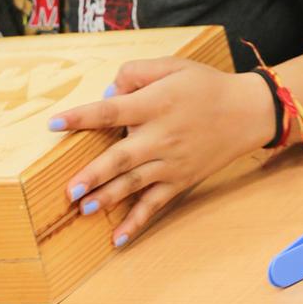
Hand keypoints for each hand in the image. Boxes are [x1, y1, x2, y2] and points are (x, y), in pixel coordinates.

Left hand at [49, 58, 273, 247]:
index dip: (81, 118)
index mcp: (155, 105)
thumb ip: (135, 73)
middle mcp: (161, 136)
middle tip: (69, 189)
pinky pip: (156, 203)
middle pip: (122, 157)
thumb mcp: (172, 65)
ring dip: (109, 197)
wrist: (248, 112)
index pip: (111, 112)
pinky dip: (137, 222)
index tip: (54, 124)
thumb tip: (107, 93)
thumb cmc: (204, 85)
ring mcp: (172, 162)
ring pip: (135, 183)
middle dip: (94, 174)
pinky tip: (118, 238)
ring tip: (84, 209)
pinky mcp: (181, 180)